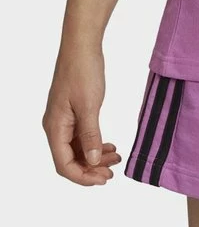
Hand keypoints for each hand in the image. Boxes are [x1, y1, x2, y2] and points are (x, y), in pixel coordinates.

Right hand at [42, 45, 120, 184]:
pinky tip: (109, 144)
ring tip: (115, 157)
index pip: (64, 165)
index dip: (83, 177)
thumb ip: (90, 135)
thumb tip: (91, 162)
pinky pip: (81, 135)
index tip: (103, 180)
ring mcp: (63, 119)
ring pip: (77, 148)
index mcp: (55, 128)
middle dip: (91, 169)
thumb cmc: (82, 72)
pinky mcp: (72, 112)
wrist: (81, 46)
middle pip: (70, 159)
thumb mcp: (89, 105)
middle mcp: (55, 127)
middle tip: (112, 172)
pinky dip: (94, 143)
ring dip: (94, 156)